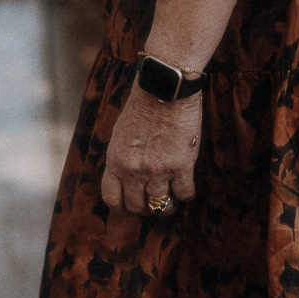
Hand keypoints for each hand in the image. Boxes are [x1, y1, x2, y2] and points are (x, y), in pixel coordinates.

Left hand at [95, 86, 202, 216]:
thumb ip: (123, 159)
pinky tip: (185, 187)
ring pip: (161, 206)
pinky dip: (186, 195)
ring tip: (173, 201)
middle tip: (155, 202)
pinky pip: (184, 194)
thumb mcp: (120, 135)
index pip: (112, 199)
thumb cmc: (143, 107)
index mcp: (116, 161)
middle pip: (137, 206)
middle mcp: (133, 170)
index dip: (123, 206)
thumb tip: (126, 180)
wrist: (164, 89)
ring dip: (168, 206)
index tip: (132, 205)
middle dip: (146, 208)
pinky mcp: (181, 166)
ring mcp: (157, 170)